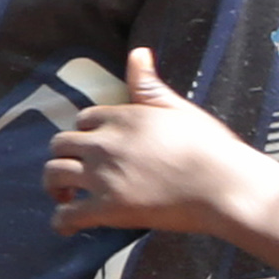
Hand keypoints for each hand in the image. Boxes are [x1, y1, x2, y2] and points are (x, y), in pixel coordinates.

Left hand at [44, 47, 278, 242]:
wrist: (225, 186)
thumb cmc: (211, 148)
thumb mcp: (179, 108)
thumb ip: (150, 85)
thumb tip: (137, 52)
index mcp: (122, 118)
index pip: (84, 120)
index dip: (87, 133)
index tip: (94, 146)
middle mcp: (105, 144)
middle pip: (60, 144)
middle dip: (64, 156)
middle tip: (73, 171)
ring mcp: (103, 177)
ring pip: (53, 175)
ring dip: (53, 186)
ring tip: (64, 196)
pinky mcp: (107, 208)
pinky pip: (66, 216)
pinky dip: (60, 222)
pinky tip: (67, 225)